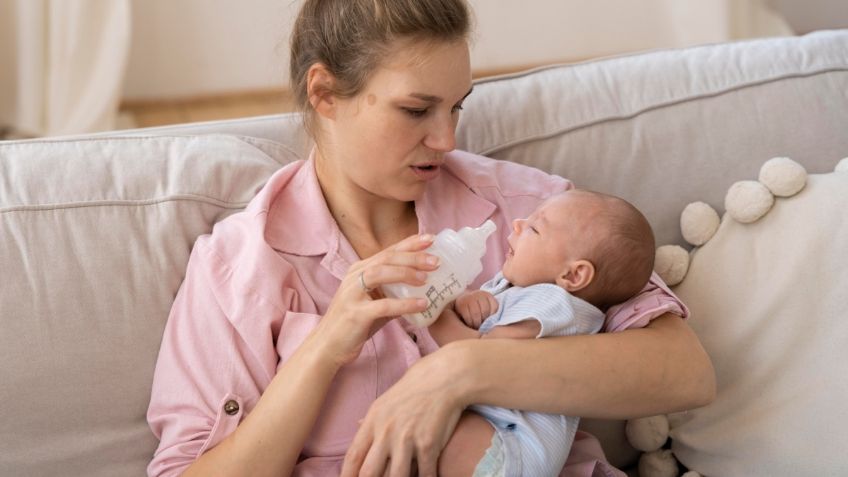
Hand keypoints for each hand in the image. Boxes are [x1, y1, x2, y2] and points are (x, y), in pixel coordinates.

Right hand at [313, 234, 439, 366]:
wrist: (328, 346)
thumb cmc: (354, 324)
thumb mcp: (376, 304)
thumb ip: (395, 295)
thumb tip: (424, 291)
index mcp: (360, 270)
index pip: (388, 251)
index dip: (410, 243)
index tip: (432, 238)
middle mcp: (354, 277)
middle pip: (386, 258)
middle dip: (413, 256)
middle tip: (436, 260)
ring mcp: (352, 294)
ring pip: (380, 273)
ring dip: (406, 273)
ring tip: (427, 278)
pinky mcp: (355, 313)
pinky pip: (383, 305)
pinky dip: (404, 304)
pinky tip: (421, 304)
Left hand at [340, 344, 470, 476]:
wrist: (443, 378)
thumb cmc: (414, 388)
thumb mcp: (386, 401)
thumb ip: (372, 419)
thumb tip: (357, 425)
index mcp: (373, 422)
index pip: (353, 456)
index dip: (347, 475)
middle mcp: (386, 433)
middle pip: (369, 472)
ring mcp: (407, 440)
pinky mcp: (429, 445)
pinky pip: (424, 474)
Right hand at [454, 290, 497, 328]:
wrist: (461, 303)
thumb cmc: (476, 309)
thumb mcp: (485, 308)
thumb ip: (491, 313)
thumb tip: (497, 324)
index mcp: (488, 295)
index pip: (494, 306)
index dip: (493, 316)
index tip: (490, 322)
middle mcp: (479, 294)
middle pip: (485, 310)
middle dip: (484, 321)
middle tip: (482, 327)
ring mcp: (469, 298)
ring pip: (476, 314)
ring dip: (477, 323)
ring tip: (476, 327)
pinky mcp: (461, 303)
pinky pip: (467, 315)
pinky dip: (470, 322)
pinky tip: (470, 324)